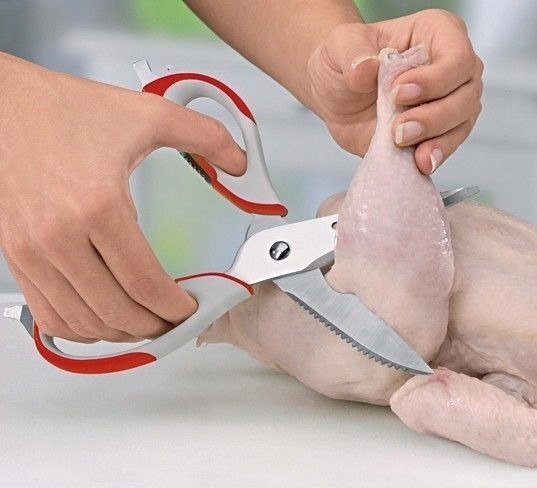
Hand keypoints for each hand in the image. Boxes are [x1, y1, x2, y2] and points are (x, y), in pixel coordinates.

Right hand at [0, 53, 244, 342]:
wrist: (0, 105)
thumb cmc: (63, 110)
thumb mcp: (148, 114)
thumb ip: (204, 136)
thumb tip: (239, 161)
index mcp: (98, 207)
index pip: (145, 284)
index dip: (175, 307)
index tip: (190, 307)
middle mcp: (59, 236)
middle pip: (116, 312)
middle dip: (155, 326)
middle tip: (175, 320)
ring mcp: (31, 251)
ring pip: (83, 322)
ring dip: (121, 332)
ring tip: (146, 321)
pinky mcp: (14, 256)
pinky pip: (48, 314)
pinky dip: (80, 327)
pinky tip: (103, 317)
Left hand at [307, 8, 483, 173]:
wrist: (337, 94)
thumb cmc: (347, 60)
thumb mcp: (341, 46)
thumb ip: (353, 54)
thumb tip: (366, 68)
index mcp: (439, 33)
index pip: (457, 56)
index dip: (434, 79)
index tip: (398, 91)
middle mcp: (454, 68)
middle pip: (466, 95)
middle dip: (434, 115)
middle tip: (398, 128)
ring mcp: (452, 102)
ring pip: (462, 123)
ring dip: (436, 139)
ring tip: (402, 143)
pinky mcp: (441, 133)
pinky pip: (448, 146)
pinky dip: (434, 156)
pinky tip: (418, 163)